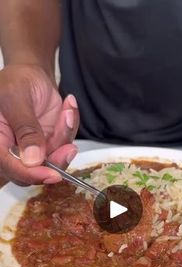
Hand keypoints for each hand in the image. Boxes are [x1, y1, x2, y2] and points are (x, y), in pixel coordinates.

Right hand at [0, 64, 78, 184]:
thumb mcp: (16, 99)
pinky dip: (69, 128)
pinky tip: (68, 108)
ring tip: (67, 111)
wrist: (31, 74)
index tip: (51, 174)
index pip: (10, 167)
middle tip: (69, 147)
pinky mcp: (48, 145)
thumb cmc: (16, 81)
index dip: (31, 174)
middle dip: (55, 161)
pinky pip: (64, 146)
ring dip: (64, 137)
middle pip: (33, 172)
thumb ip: (25, 130)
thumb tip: (32, 160)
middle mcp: (12, 151)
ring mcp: (32, 150)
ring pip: (53, 161)